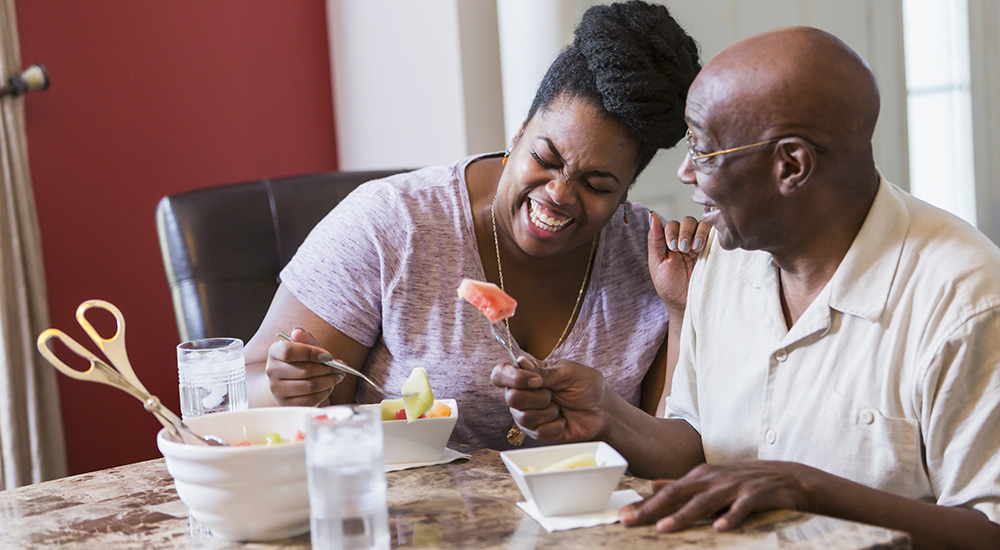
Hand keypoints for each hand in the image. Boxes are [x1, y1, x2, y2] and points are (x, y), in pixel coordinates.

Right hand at [265, 327, 345, 405]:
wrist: (290, 380)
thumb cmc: (301, 360)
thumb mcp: (305, 346)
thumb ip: (305, 339)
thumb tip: (297, 332)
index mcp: (275, 352)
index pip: (289, 351)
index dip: (311, 353)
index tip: (329, 356)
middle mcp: (272, 371)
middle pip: (303, 371)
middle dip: (327, 369)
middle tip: (339, 367)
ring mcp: (277, 389)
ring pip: (309, 386)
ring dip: (329, 381)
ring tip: (337, 376)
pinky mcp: (286, 403)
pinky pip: (311, 400)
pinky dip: (325, 392)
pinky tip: (329, 386)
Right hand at [490, 358, 607, 442]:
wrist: (602, 411)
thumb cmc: (587, 387)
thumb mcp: (569, 373)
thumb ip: (544, 372)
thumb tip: (520, 362)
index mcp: (527, 375)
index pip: (500, 374)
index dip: (511, 378)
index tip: (536, 381)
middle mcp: (523, 394)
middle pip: (511, 398)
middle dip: (538, 398)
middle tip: (554, 395)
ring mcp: (528, 415)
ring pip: (523, 417)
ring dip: (548, 412)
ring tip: (559, 408)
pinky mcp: (537, 433)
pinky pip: (537, 432)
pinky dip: (555, 426)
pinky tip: (562, 421)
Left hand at [620, 460, 813, 531]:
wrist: (789, 476)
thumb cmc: (745, 481)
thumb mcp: (711, 480)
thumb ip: (683, 486)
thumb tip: (653, 485)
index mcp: (700, 477)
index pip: (666, 491)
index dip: (643, 504)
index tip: (621, 516)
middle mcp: (712, 479)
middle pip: (677, 494)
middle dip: (652, 509)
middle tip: (629, 521)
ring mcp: (734, 485)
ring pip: (704, 502)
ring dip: (683, 515)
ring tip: (664, 528)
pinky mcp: (756, 494)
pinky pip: (741, 507)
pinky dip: (730, 517)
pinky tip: (718, 528)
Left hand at [648, 214, 710, 311]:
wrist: (686, 304)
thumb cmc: (669, 286)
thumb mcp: (657, 263)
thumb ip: (654, 239)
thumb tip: (652, 215)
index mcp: (670, 242)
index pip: (672, 224)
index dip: (672, 231)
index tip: (672, 247)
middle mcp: (686, 240)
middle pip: (688, 221)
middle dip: (685, 232)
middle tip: (682, 248)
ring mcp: (701, 245)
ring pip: (702, 224)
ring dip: (698, 233)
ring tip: (695, 248)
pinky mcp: (713, 251)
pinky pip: (716, 234)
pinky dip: (711, 235)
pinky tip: (704, 247)